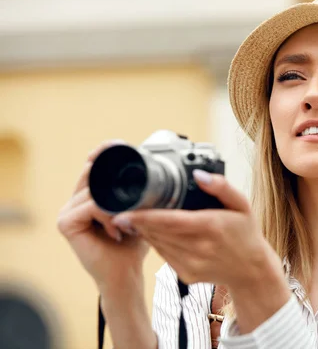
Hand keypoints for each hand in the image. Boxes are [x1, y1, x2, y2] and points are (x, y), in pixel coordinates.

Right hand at [57, 140, 149, 288]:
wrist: (126, 275)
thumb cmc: (134, 244)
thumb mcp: (140, 210)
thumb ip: (138, 191)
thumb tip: (150, 164)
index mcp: (89, 194)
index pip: (94, 164)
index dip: (104, 151)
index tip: (120, 144)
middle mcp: (75, 200)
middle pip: (93, 173)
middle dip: (115, 180)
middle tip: (136, 200)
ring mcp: (67, 211)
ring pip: (94, 189)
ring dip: (116, 205)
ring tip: (126, 225)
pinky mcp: (65, 223)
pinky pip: (90, 205)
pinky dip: (107, 214)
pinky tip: (116, 230)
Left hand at [110, 170, 283, 288]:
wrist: (252, 271)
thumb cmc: (246, 233)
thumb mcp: (242, 205)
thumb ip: (222, 187)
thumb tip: (198, 174)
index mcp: (211, 227)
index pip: (170, 221)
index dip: (144, 217)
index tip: (124, 211)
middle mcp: (199, 248)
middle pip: (159, 232)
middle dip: (138, 221)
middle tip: (122, 208)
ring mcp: (192, 264)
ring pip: (158, 244)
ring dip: (145, 232)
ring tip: (134, 218)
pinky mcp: (186, 275)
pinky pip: (164, 256)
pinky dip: (156, 243)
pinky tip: (154, 233)